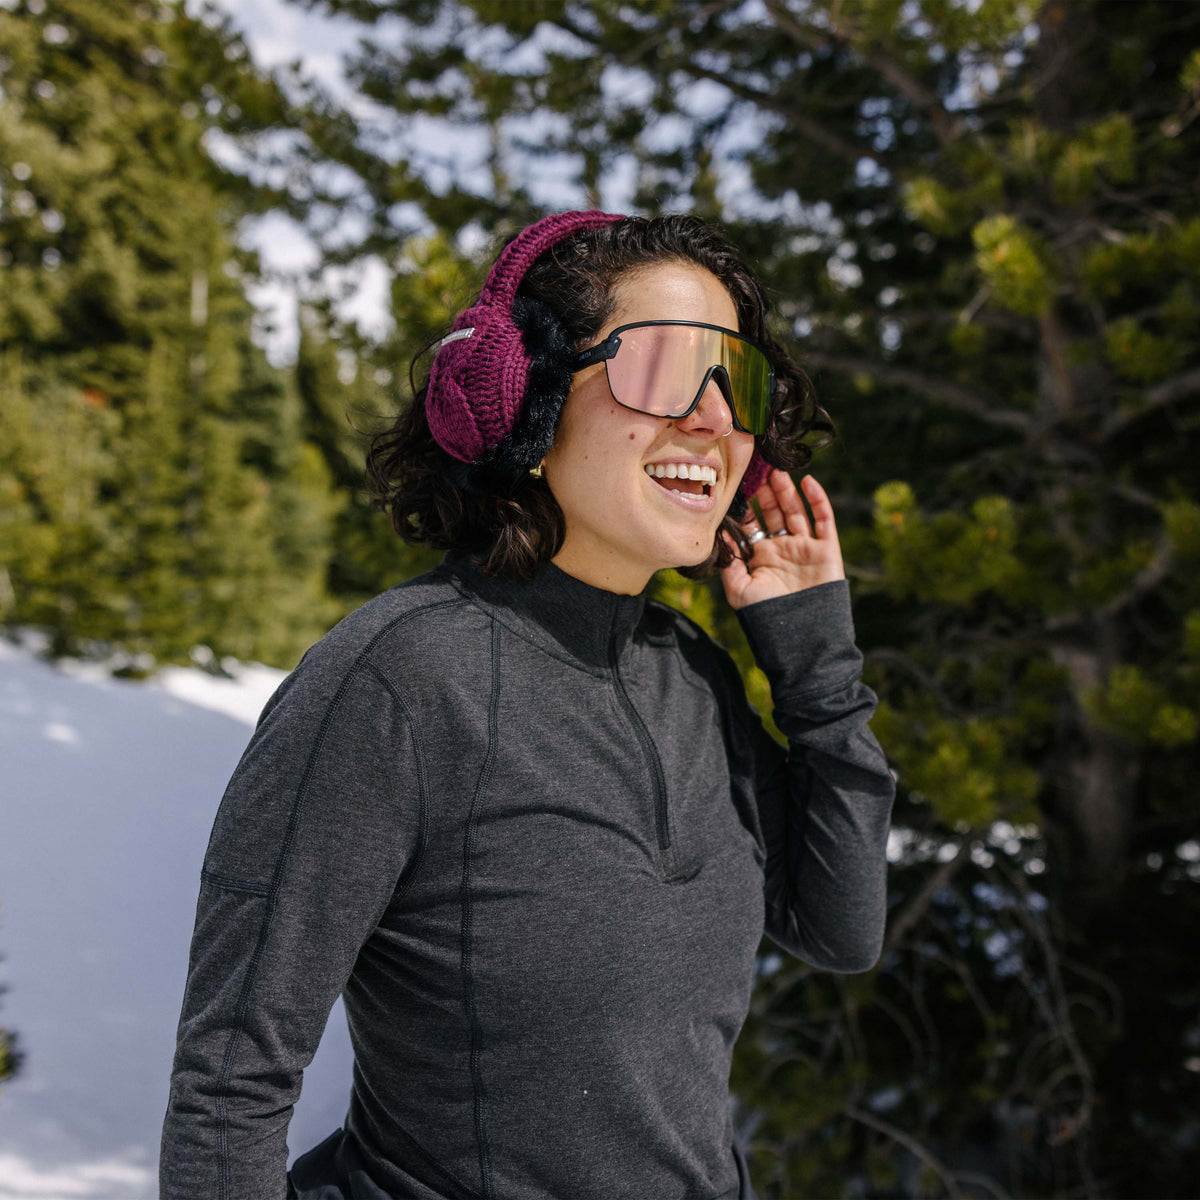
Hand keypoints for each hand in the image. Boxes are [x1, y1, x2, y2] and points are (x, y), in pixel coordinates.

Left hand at [720, 471, 845, 609]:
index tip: (735, 482)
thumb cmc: (765, 617)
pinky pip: (824, 519)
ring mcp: (804, 547)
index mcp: (760, 556)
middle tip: (756, 468)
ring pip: (796, 511)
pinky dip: (818, 500)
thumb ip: (729, 561)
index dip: (744, 503)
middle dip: (765, 490)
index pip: (751, 522)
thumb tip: (720, 532)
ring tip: (776, 469)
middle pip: (773, 511)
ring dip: (787, 490)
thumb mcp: (739, 590)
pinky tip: (808, 482)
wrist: (801, 636)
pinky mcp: (826, 550)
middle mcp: (782, 548)